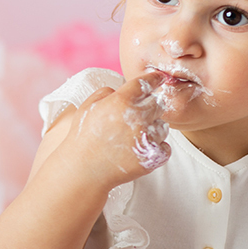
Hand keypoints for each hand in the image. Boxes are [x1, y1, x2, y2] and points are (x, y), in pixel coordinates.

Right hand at [53, 70, 170, 189]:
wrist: (84, 170)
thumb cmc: (83, 138)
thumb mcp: (87, 107)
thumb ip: (106, 92)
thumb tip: (121, 89)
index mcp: (121, 101)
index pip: (146, 83)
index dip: (153, 79)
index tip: (158, 78)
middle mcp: (138, 117)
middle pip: (157, 103)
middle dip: (149, 107)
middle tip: (136, 118)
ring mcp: (147, 137)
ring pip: (163, 126)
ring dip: (152, 129)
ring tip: (134, 137)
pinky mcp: (154, 156)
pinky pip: (164, 146)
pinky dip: (155, 147)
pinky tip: (138, 149)